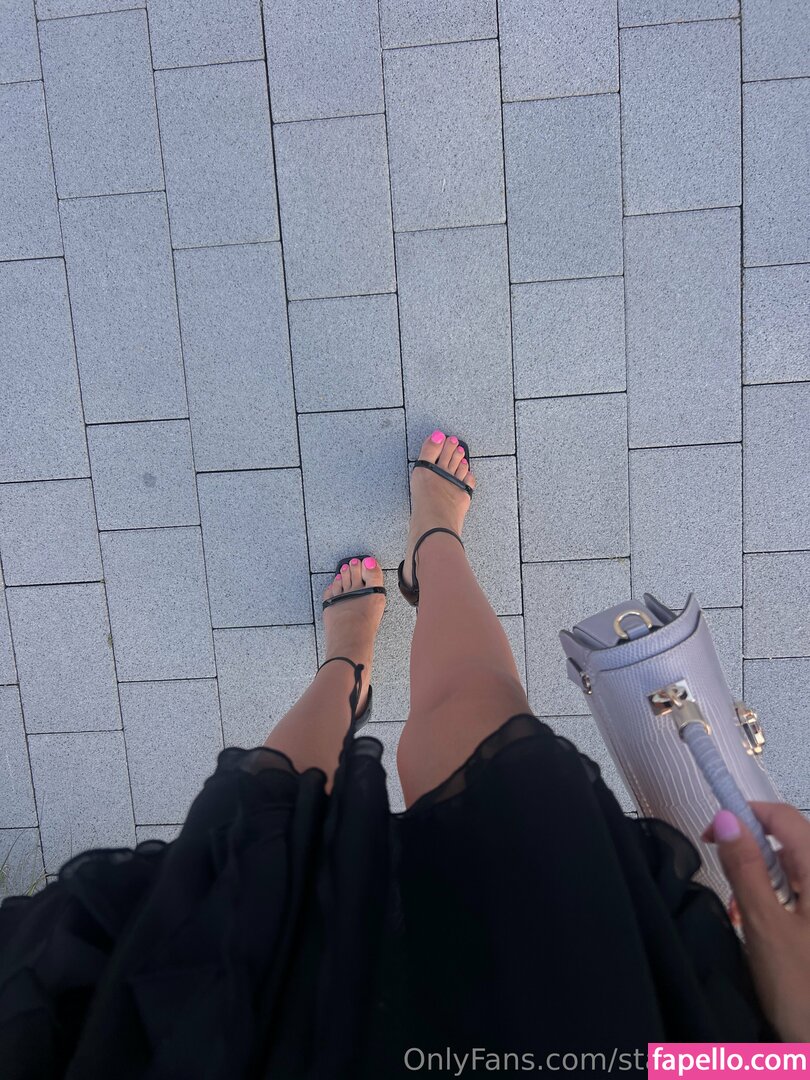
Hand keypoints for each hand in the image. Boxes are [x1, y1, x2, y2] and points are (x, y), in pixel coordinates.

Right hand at [706, 803, 809, 1039]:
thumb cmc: (802, 990)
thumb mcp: (764, 925)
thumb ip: (745, 868)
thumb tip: (725, 817)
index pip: (782, 816)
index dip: (744, 815)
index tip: (710, 835)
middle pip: (788, 842)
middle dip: (752, 856)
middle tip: (729, 890)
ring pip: (793, 870)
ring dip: (763, 883)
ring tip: (745, 918)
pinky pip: (801, 896)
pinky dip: (778, 904)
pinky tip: (765, 933)